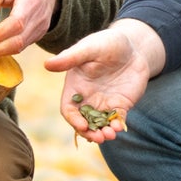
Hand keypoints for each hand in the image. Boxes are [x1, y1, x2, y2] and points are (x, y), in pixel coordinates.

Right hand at [46, 19, 166, 139]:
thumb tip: (47, 64)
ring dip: (104, 133)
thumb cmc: (107, 43)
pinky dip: (118, 126)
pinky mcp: (120, 105)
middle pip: (83, 122)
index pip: (69, 109)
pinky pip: (117, 120)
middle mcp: (88, 99)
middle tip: (99, 138)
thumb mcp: (89, 48)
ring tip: (111, 135)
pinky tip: (121, 127)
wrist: (133, 46)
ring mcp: (104, 103)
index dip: (73, 119)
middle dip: (89, 132)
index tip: (82, 125)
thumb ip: (70, 58)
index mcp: (75, 87)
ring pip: (100, 125)